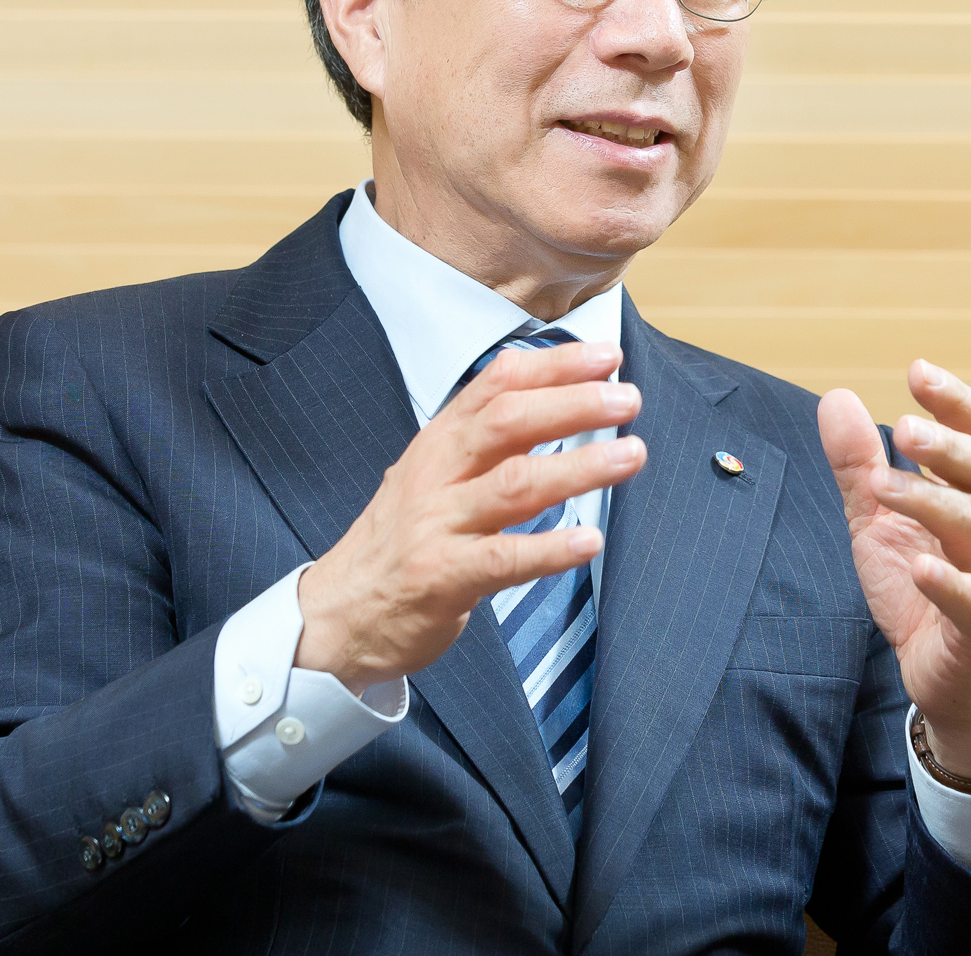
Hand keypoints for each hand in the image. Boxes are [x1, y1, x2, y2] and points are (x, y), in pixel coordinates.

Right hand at [295, 341, 644, 693]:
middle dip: (573, 404)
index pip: (498, 384)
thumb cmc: (403, 540)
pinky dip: (550, 548)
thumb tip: (561, 400)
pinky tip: (590, 540)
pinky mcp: (442, 576)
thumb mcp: (435, 474)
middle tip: (627, 399)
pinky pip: (504, 557)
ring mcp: (438, 524)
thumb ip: (488, 440)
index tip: (606, 356)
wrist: (339, 614)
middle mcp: (437, 472)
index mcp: (440, 440)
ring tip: (631, 455)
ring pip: (514, 484)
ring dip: (579, 466)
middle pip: (509, 422)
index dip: (555, 365)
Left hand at [819, 361, 970, 780]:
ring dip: (933, 501)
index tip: (918, 371)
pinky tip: (922, 566)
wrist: (955, 680)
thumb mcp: (879, 522)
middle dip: (950, 445)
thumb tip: (836, 397)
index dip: (954, 402)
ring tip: (885, 486)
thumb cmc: (922, 591)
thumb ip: (860, 465)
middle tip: (906, 425)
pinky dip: (950, 582)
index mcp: (968, 497)